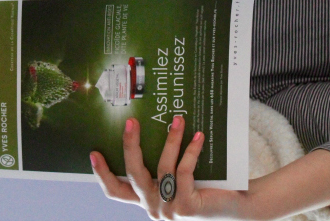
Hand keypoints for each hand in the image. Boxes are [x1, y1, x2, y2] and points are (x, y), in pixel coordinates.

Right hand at [90, 116, 239, 219]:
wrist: (236, 206)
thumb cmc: (206, 188)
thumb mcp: (177, 180)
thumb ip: (163, 167)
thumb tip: (158, 126)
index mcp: (147, 201)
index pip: (116, 191)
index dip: (102, 174)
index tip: (93, 152)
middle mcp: (153, 208)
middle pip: (132, 174)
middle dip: (130, 146)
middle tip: (131, 122)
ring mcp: (168, 210)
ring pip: (161, 168)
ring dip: (170, 140)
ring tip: (178, 119)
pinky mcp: (185, 207)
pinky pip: (183, 171)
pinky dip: (190, 150)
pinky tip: (197, 136)